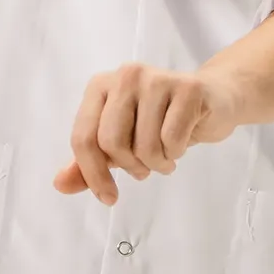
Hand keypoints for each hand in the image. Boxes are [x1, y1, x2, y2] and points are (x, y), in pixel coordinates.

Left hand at [54, 62, 253, 203]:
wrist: (213, 100)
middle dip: (130, 167)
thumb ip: (88, 163)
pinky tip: (180, 145)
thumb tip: (60, 184)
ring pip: (144, 146)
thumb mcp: (120, 142)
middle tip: (143, 169)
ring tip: (166, 156)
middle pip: (111, 143)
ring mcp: (158, 79)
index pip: (83, 137)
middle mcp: (126, 76)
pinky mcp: (189, 89)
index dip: (93, 174)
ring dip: (157, 164)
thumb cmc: (161, 121)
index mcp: (100, 86)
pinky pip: (173, 140)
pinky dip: (176, 154)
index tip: (108, 197)